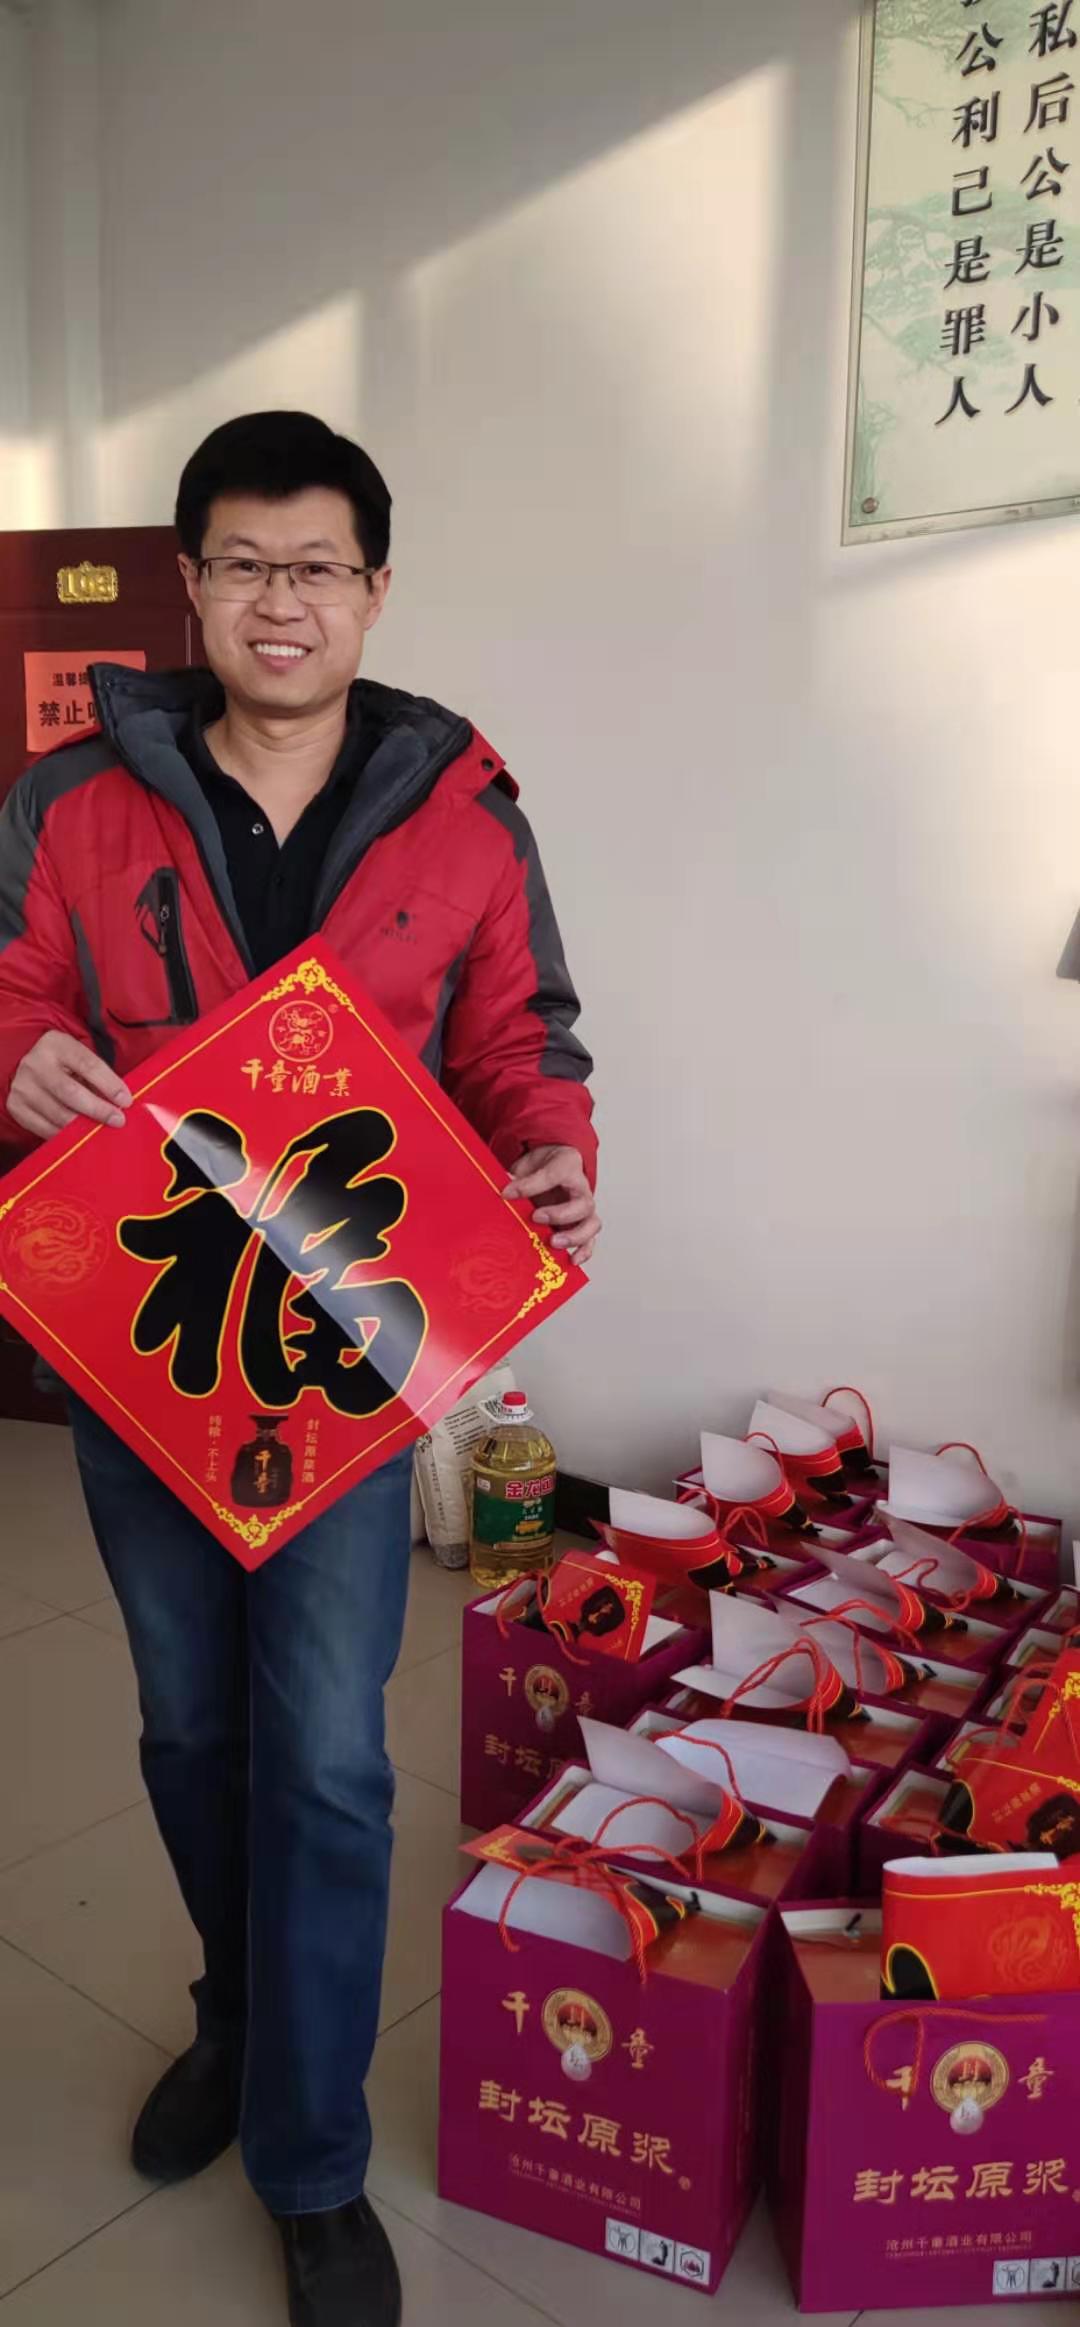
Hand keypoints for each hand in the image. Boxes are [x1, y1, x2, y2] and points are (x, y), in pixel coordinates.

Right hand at [8, 1032, 131, 1139]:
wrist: (31, 1068)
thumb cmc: (65, 1066)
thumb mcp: (80, 1059)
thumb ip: (99, 1076)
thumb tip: (123, 1102)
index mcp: (56, 1044)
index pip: (87, 1064)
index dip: (109, 1084)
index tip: (126, 1100)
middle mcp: (36, 1064)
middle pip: (70, 1092)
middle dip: (98, 1109)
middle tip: (118, 1120)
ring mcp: (23, 1086)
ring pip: (58, 1114)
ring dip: (84, 1126)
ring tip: (101, 1130)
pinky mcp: (16, 1107)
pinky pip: (45, 1128)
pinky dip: (66, 1135)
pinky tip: (80, 1135)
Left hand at [504, 1144, 601, 1264]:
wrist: (555, 1164)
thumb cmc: (544, 1165)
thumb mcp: (528, 1164)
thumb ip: (518, 1177)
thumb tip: (505, 1191)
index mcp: (567, 1166)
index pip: (553, 1175)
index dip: (530, 1185)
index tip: (508, 1192)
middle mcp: (581, 1188)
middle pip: (583, 1204)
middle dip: (560, 1214)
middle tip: (536, 1218)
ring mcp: (584, 1208)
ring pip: (591, 1224)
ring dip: (574, 1236)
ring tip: (554, 1242)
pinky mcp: (582, 1224)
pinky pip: (590, 1240)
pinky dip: (584, 1251)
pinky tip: (571, 1260)